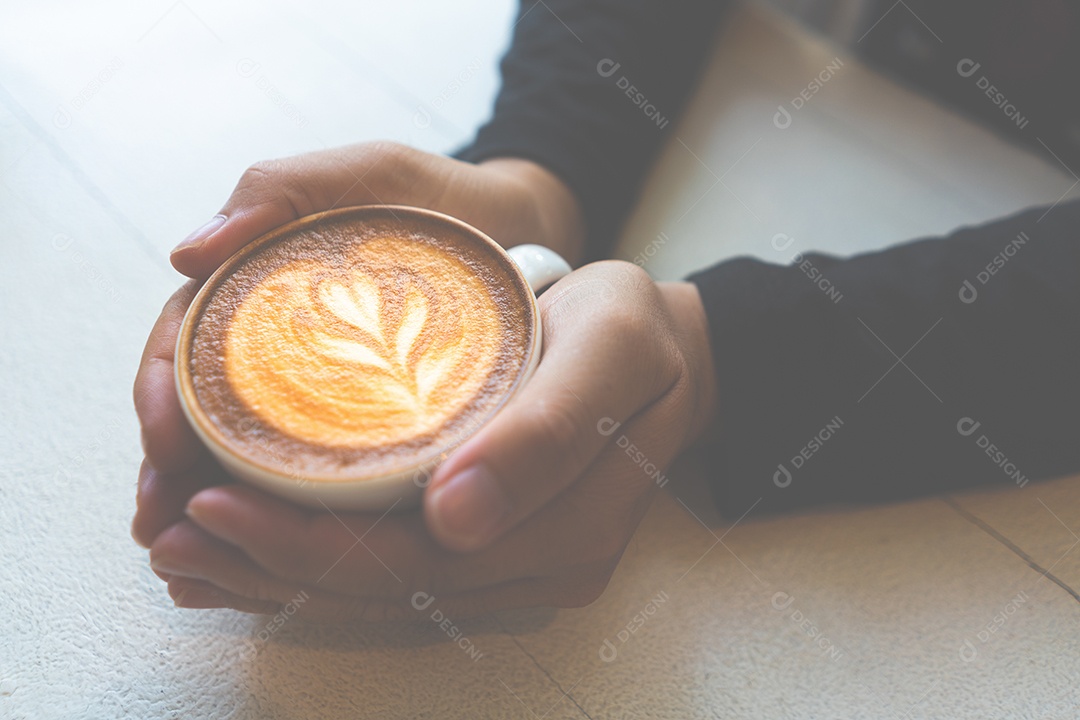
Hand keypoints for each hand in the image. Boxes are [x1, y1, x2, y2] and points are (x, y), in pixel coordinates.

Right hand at [134, 141, 583, 530]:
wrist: (524, 231)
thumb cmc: (440, 199)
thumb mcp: (366, 176)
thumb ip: (283, 189)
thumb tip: (186, 253)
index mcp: (260, 291)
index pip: (186, 347)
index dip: (162, 398)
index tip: (166, 446)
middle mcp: (283, 349)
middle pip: (206, 416)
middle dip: (174, 475)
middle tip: (164, 530)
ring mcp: (326, 391)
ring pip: (252, 457)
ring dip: (218, 509)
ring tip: (198, 562)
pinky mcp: (375, 426)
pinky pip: (321, 475)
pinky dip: (289, 515)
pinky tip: (275, 558)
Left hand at [137, 261, 716, 619]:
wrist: (662, 353)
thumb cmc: (634, 333)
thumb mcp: (610, 349)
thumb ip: (550, 429)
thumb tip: (456, 521)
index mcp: (562, 530)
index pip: (413, 563)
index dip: (306, 546)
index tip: (213, 499)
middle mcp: (531, 568)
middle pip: (381, 590)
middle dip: (268, 566)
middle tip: (170, 524)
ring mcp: (511, 569)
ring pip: (379, 594)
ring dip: (277, 576)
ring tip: (186, 545)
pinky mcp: (490, 553)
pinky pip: (392, 574)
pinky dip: (313, 565)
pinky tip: (249, 551)